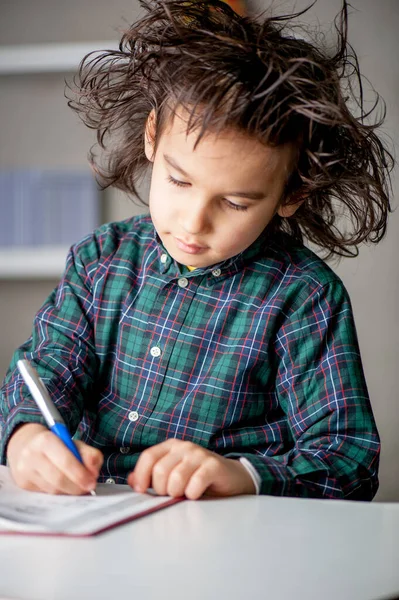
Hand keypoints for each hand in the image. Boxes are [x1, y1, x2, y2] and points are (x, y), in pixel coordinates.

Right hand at [7, 422, 102, 494]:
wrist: (27, 445)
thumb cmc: (56, 445)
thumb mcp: (75, 444)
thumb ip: (89, 455)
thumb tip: (93, 473)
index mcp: (46, 440)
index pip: (65, 461)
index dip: (80, 474)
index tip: (92, 482)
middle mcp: (31, 455)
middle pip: (58, 479)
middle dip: (77, 486)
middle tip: (88, 488)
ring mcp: (25, 471)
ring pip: (52, 490)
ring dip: (69, 491)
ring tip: (78, 487)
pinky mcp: (23, 483)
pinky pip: (46, 494)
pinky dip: (59, 493)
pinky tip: (65, 488)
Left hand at [127, 439, 255, 498]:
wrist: (231, 478)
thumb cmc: (198, 477)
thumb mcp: (173, 475)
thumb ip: (151, 476)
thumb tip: (132, 480)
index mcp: (171, 446)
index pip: (148, 457)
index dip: (141, 475)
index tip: (142, 490)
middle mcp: (184, 447)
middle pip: (160, 470)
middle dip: (162, 489)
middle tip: (171, 494)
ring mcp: (199, 454)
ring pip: (176, 478)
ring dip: (177, 493)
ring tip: (184, 494)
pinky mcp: (213, 466)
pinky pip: (195, 483)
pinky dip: (192, 494)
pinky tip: (196, 494)